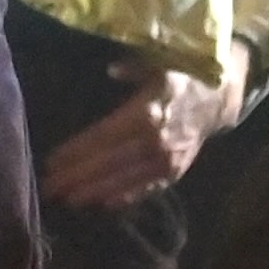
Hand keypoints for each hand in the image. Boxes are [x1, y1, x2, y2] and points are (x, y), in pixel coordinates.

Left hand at [44, 60, 225, 209]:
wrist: (219, 101)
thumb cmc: (180, 78)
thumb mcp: (158, 64)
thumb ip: (133, 68)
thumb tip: (112, 70)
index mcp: (147, 113)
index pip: (103, 136)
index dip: (76, 150)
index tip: (51, 161)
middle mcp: (155, 141)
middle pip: (108, 163)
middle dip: (77, 177)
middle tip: (49, 188)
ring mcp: (167, 160)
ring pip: (125, 180)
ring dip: (95, 191)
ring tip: (69, 200)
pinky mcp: (176, 171)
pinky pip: (148, 188)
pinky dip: (126, 197)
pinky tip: (105, 204)